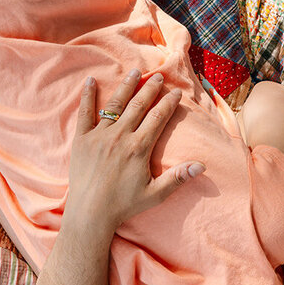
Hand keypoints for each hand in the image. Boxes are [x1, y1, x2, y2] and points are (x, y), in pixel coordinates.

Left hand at [67, 70, 202, 230]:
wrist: (90, 212)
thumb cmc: (124, 205)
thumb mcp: (156, 194)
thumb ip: (178, 178)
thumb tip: (201, 166)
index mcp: (139, 148)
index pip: (157, 118)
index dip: (168, 103)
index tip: (175, 92)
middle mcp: (119, 137)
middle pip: (138, 106)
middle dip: (150, 89)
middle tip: (158, 76)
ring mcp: (99, 136)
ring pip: (114, 105)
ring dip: (125, 86)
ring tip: (134, 72)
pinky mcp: (82, 140)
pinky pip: (84, 113)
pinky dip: (87, 96)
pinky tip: (90, 81)